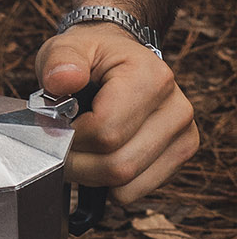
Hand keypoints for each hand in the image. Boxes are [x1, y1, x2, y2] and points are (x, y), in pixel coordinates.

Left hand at [34, 22, 197, 206]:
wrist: (120, 60)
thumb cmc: (92, 56)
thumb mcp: (68, 47)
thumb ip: (60, 60)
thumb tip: (62, 79)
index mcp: (151, 77)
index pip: (105, 131)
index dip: (71, 138)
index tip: (54, 127)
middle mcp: (176, 108)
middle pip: (118, 165)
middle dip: (77, 163)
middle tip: (59, 145)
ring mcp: (184, 135)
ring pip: (126, 184)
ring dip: (90, 176)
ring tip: (80, 149)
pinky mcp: (181, 155)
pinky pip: (136, 192)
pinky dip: (109, 184)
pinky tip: (101, 156)